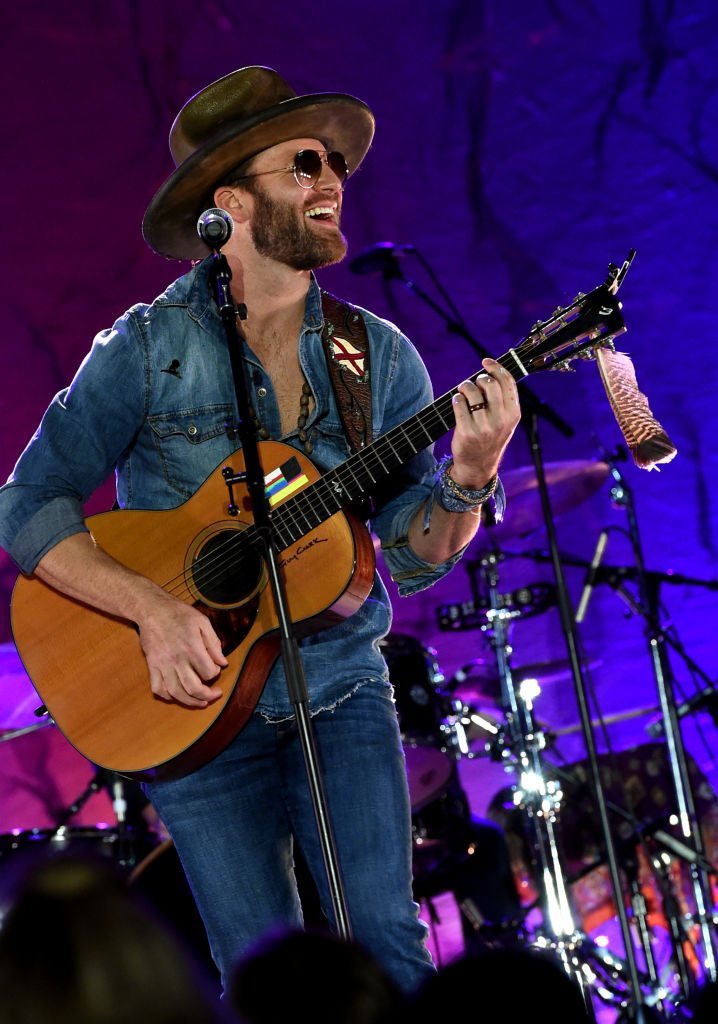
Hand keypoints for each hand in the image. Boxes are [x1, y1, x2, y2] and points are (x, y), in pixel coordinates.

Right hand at [136, 591, 227, 707]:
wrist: (151, 609)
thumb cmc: (178, 613)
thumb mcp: (202, 622)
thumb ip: (214, 643)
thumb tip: (222, 662)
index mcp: (192, 647)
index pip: (208, 672)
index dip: (215, 673)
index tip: (216, 669)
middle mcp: (177, 659)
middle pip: (193, 688)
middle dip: (207, 696)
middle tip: (214, 694)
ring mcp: (162, 664)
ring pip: (176, 693)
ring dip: (190, 702)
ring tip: (200, 702)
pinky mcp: (152, 666)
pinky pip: (158, 688)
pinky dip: (168, 696)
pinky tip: (177, 695)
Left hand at [450, 357, 520, 486]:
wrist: (478, 465)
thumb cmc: (491, 437)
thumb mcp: (505, 420)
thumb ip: (503, 399)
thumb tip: (491, 371)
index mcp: (514, 414)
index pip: (507, 382)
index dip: (496, 367)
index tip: (486, 361)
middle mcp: (501, 420)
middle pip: (489, 383)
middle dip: (478, 379)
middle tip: (473, 383)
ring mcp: (484, 426)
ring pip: (472, 392)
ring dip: (464, 387)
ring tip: (463, 392)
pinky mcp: (467, 432)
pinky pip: (459, 404)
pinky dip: (456, 398)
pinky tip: (457, 401)